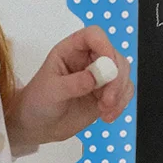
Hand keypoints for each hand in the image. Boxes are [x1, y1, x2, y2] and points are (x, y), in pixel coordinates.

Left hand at [4, 26, 134, 148]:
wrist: (38, 126)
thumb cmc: (37, 102)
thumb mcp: (51, 91)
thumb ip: (73, 83)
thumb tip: (95, 78)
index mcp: (71, 50)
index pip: (93, 36)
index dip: (104, 45)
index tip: (108, 65)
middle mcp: (88, 60)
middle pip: (114, 56)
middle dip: (116, 79)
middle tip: (108, 99)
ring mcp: (100, 77)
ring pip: (123, 74)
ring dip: (119, 93)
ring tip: (105, 110)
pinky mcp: (107, 93)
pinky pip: (125, 92)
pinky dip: (121, 104)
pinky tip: (107, 115)